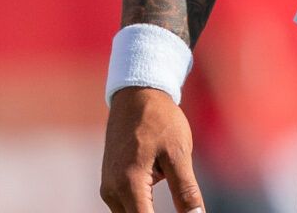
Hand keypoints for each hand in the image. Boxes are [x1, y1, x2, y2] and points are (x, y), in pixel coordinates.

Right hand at [100, 87, 204, 212]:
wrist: (137, 96)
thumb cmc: (160, 120)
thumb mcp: (179, 153)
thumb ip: (186, 190)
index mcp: (129, 184)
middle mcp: (112, 191)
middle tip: (187, 210)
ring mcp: (108, 188)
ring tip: (175, 198)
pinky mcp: (110, 184)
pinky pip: (126, 207)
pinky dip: (142, 208)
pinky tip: (159, 196)